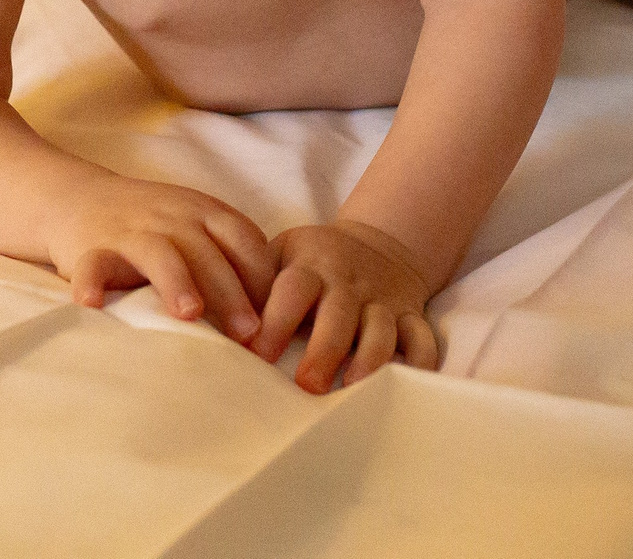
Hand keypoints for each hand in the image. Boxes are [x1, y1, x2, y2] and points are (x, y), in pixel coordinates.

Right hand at [47, 177, 275, 341]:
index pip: (245, 241)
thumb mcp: (197, 228)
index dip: (263, 279)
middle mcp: (173, 217)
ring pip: (158, 253)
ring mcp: (132, 231)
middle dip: (231, 292)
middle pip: (208, 253)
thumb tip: (273, 316)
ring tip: (190, 313)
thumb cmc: (153, 226)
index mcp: (205, 212)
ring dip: (176, 281)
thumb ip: (229, 258)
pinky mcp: (92, 247)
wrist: (79, 199)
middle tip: (250, 334)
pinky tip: (93, 304)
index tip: (276, 319)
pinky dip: (92, 282)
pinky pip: (93, 264)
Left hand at [246, 220, 440, 393]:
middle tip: (307, 388)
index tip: (259, 356)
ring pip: (381, 330)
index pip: (294, 290)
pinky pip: (422, 339)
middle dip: (324, 351)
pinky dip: (419, 364)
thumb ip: (251, 282)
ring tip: (352, 390)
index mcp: (311, 266)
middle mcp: (349, 283)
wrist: (379, 243)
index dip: (277, 322)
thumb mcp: (282, 254)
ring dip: (368, 361)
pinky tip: (405, 389)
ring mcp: (384, 300)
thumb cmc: (312, 262)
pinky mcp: (412, 315)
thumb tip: (210, 318)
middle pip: (339, 315)